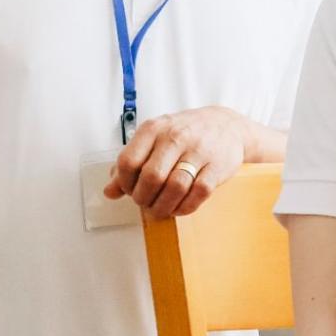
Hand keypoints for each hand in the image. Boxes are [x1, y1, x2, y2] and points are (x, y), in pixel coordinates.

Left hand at [105, 107, 251, 219]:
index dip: (125, 184)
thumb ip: (130, 164)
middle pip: (151, 177)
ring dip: (163, 206)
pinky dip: (185, 207)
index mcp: (153, 129)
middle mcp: (175, 136)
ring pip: (175, 187)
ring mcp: (198, 150)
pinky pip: (198, 193)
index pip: (128, 161)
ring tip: (160, 209)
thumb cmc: (184, 134)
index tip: (130, 191)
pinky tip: (179, 208)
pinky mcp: (217, 166)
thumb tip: (109, 192)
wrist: (226, 125)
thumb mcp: (154, 139)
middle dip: (144, 198)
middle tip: (146, 203)